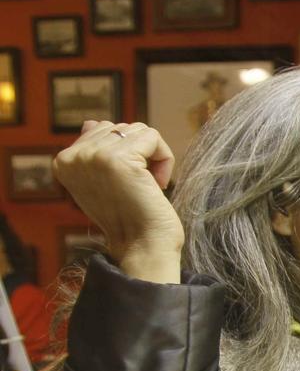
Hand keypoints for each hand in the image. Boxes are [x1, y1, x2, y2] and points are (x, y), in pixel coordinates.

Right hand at [53, 121, 182, 282]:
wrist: (142, 246)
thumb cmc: (129, 217)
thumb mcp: (102, 181)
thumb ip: (95, 152)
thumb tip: (92, 123)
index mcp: (63, 161)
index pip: (101, 129)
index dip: (125, 154)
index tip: (126, 183)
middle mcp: (72, 156)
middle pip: (120, 127)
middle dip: (140, 153)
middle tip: (140, 185)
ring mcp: (93, 156)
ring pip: (138, 130)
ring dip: (154, 157)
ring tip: (148, 185)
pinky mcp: (118, 160)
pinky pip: (153, 137)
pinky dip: (165, 159)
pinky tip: (157, 183)